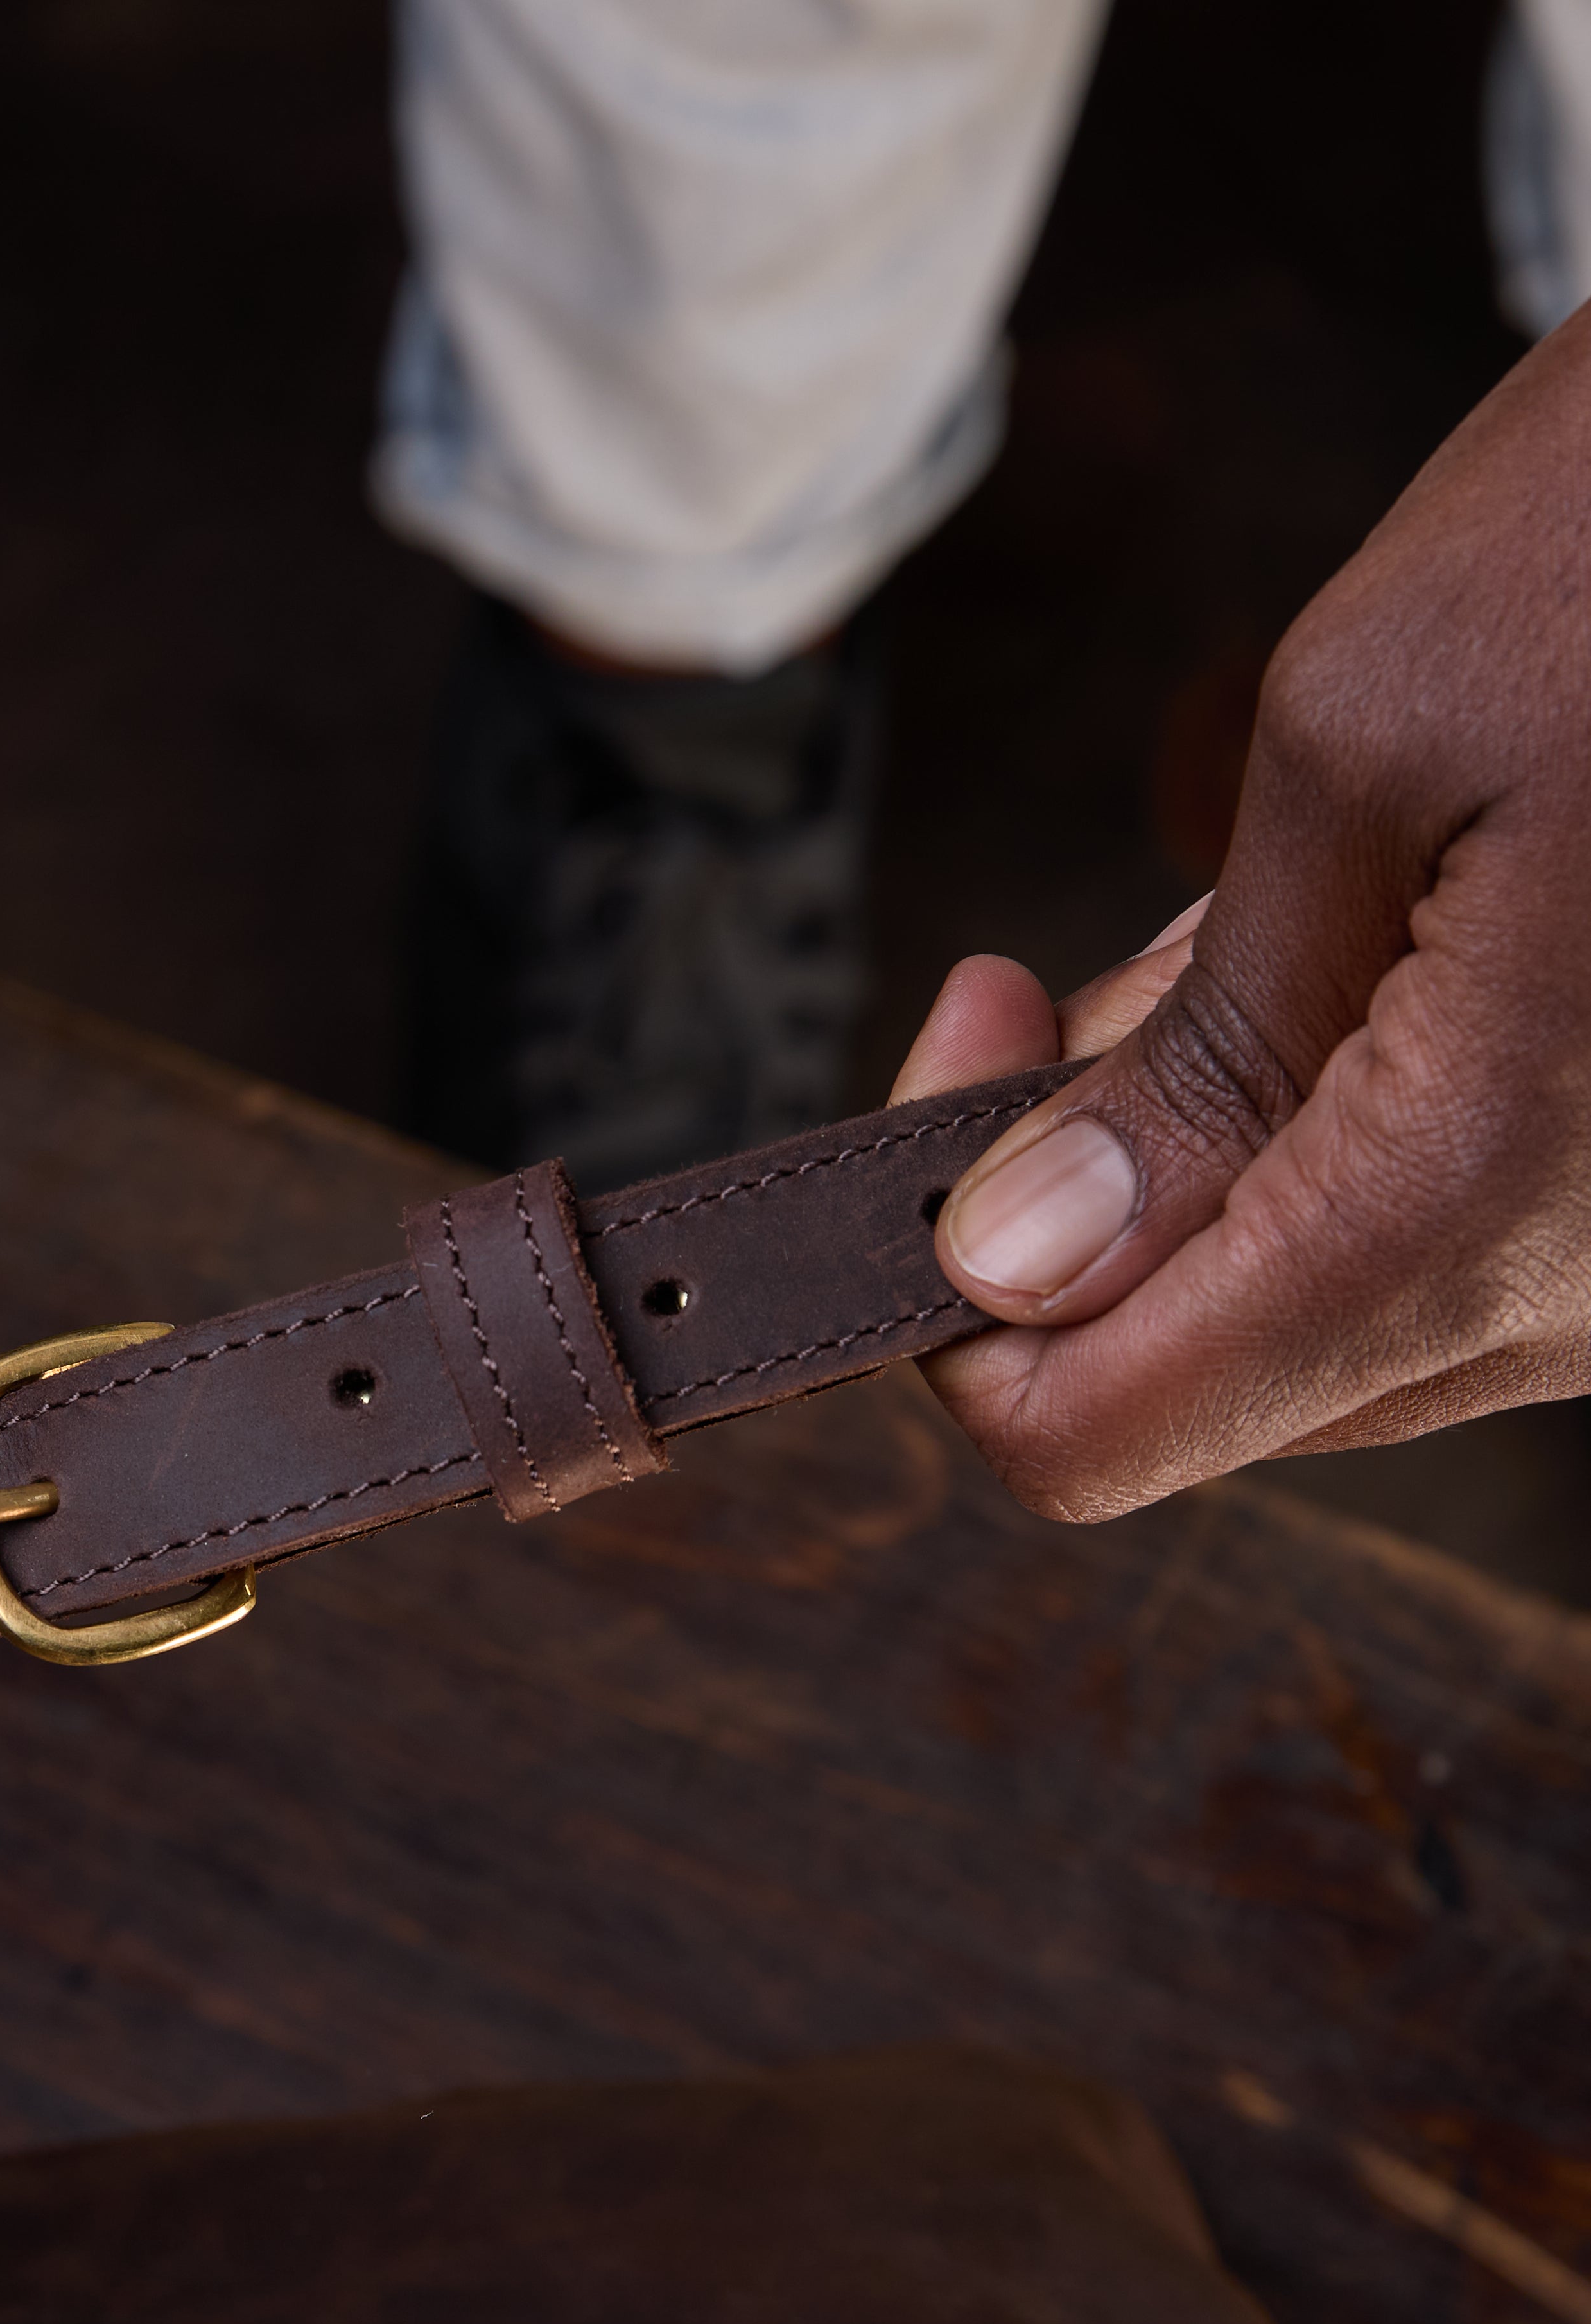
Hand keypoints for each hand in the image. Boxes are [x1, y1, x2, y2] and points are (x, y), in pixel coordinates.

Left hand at [893, 310, 1590, 1521]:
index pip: (1093, 1430)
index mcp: (1476, 1200)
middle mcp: (1586, 1297)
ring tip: (1242, 936)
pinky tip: (1356, 966)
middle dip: (1076, 1204)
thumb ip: (1188, 1043)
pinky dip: (1334, 1137)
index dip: (947, 1298)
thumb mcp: (1371, 742)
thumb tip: (1010, 1255)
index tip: (959, 1072)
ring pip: (1307, 1317)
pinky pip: (1426, 1246)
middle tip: (1061, 984)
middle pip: (1192, 1384)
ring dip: (1208, 1157)